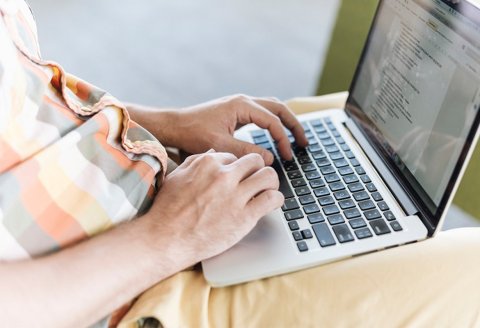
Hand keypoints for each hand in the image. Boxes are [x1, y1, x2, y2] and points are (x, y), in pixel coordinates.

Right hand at [145, 150, 283, 264]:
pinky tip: (271, 203)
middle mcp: (223, 175)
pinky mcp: (245, 216)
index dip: (238, 168)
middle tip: (257, 180)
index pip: (235, 156)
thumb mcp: (177, 177)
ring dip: (271, 182)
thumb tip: (213, 153)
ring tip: (267, 190)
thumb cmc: (167, 210)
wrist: (166, 239)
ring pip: (269, 175)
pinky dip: (276, 199)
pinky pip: (272, 198)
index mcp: (208, 163)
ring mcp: (235, 195)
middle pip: (255, 161)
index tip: (239, 177)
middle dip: (258, 169)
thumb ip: (195, 162)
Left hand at [167, 95, 308, 163]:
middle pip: (278, 108)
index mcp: (242, 105)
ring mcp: (239, 105)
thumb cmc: (192, 133)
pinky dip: (273, 123)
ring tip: (295, 138)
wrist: (174, 125)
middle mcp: (243, 101)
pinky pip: (261, 113)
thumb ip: (246, 152)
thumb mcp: (220, 145)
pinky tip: (274, 135)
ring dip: (284, 122)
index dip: (283, 139)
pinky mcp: (235, 112)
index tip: (288, 156)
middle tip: (304, 142)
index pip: (273, 120)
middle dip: (293, 125)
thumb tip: (270, 158)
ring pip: (271, 108)